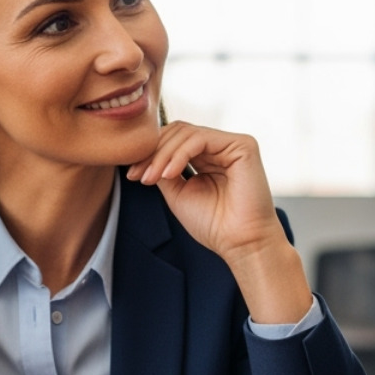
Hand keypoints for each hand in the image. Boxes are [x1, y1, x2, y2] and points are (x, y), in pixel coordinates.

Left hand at [126, 121, 310, 321]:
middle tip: (138, 175)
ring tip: (151, 177)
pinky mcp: (242, 145)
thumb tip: (141, 153)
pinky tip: (168, 173)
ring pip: (186, 133)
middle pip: (178, 132)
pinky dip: (179, 154)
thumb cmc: (214, 224)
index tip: (132, 174)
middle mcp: (221, 148)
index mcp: (208, 157)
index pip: (174, 141)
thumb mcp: (178, 193)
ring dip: (163, 155)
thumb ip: (163, 169)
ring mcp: (232, 145)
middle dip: (153, 152)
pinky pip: (200, 139)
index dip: (151, 153)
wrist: (240, 243)